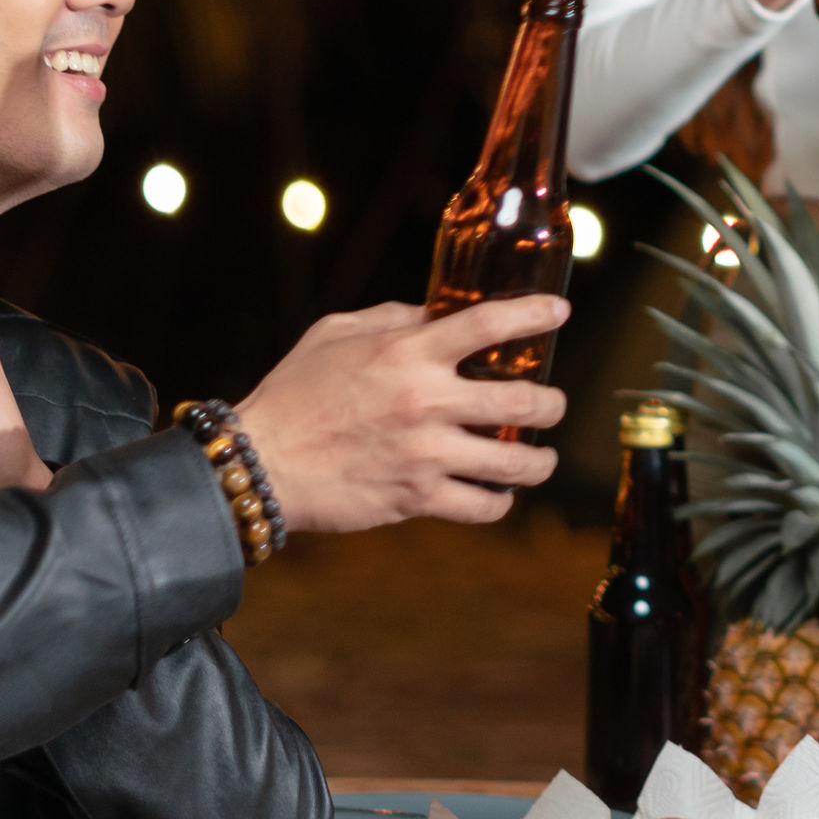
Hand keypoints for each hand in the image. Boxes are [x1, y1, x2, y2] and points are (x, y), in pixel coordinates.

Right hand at [232, 296, 571, 532]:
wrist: (260, 462)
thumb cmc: (293, 392)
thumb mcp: (335, 332)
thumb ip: (392, 318)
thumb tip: (435, 313)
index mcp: (407, 352)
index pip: (487, 323)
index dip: (533, 314)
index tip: (558, 312)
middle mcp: (425, 401)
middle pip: (522, 400)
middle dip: (552, 403)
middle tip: (554, 405)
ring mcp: (425, 454)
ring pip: (513, 462)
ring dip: (540, 461)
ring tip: (543, 459)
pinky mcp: (415, 498)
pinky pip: (481, 506)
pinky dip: (499, 503)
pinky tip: (500, 496)